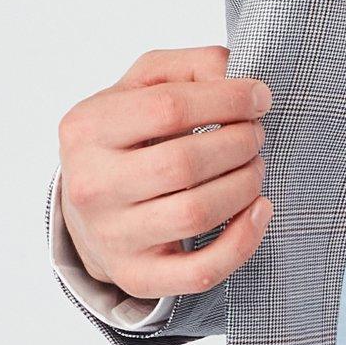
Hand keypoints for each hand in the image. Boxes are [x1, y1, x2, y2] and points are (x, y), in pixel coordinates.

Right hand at [59, 47, 272, 298]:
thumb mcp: (140, 88)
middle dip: (239, 144)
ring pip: (197, 214)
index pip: (169, 108)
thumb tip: (234, 73)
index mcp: (86, 129)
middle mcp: (91, 186)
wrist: (88, 210)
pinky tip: (259, 210)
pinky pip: (201, 271)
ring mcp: (111, 237)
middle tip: (256, 136)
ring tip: (255, 168)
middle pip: (185, 163)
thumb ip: (186, 67)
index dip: (227, 100)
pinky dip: (243, 241)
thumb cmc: (123, 140)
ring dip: (245, 186)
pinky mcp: (136, 276)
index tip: (259, 97)